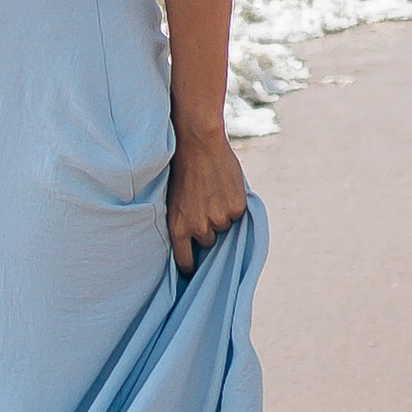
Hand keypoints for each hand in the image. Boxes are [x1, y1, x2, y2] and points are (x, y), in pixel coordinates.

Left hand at [166, 122, 248, 273]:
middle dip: (207, 228)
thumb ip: (184, 220)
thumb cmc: (181, 168)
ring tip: (213, 191)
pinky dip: (233, 203)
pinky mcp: (236, 208)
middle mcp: (198, 228)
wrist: (197, 143)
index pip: (185, 262)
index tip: (193, 267)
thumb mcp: (174, 200)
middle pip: (207, 241)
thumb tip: (193, 240)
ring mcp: (219, 219)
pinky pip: (236, 214)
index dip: (190, 266)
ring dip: (220, 214)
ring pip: (223, 227)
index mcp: (178, 228)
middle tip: (203, 205)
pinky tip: (223, 186)